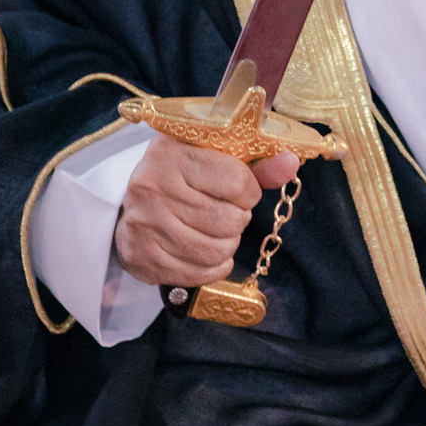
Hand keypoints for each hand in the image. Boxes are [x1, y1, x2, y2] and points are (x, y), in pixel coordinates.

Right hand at [114, 134, 298, 288]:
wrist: (134, 203)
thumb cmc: (184, 174)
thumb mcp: (214, 156)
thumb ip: (255, 162)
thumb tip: (291, 162)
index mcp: (171, 152)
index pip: (238, 182)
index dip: (249, 191)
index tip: (241, 191)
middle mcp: (150, 186)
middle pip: (228, 220)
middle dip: (238, 220)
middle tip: (228, 213)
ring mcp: (142, 225)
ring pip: (215, 250)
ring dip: (228, 245)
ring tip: (220, 232)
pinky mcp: (140, 258)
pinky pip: (198, 273)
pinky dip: (213, 267)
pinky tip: (209, 254)